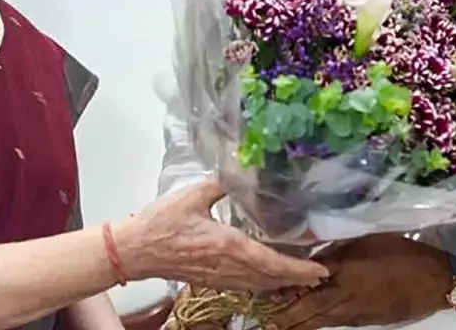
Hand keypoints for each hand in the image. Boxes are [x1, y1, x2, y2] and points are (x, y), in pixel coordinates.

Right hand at [118, 180, 329, 291]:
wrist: (135, 250)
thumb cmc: (161, 224)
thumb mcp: (194, 195)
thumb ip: (222, 183)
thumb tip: (242, 169)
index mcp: (229, 245)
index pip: (273, 262)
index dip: (299, 268)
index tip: (319, 269)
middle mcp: (229, 266)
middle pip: (271, 279)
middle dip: (297, 278)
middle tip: (318, 275)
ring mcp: (219, 277)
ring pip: (259, 286)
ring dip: (282, 283)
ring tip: (300, 278)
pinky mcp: (210, 280)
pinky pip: (244, 286)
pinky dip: (262, 285)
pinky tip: (266, 279)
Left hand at [263, 233, 451, 329]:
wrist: (434, 278)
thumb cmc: (402, 250)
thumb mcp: (367, 238)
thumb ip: (339, 247)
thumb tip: (315, 253)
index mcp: (344, 270)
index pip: (306, 282)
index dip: (285, 289)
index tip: (264, 292)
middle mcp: (346, 294)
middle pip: (308, 311)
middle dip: (285, 318)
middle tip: (265, 322)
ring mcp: (356, 311)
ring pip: (321, 321)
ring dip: (299, 323)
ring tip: (278, 324)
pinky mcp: (366, 320)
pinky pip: (337, 322)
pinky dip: (320, 323)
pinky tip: (310, 322)